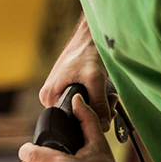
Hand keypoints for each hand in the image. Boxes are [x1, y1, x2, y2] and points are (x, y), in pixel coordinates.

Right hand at [40, 15, 117, 130]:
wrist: (90, 35)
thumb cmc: (87, 51)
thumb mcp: (95, 79)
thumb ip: (99, 104)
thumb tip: (103, 126)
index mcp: (49, 96)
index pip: (68, 121)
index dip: (88, 120)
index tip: (106, 114)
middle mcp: (51, 96)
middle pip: (76, 116)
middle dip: (97, 113)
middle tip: (112, 104)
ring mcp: (60, 92)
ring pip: (82, 110)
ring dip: (99, 107)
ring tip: (110, 96)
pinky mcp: (69, 89)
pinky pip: (83, 102)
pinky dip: (96, 100)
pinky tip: (106, 94)